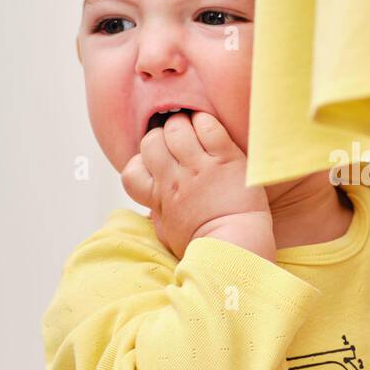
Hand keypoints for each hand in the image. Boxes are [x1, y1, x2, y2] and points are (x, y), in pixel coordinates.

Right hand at [120, 111, 273, 261]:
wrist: (238, 247)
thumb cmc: (205, 245)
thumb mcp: (169, 234)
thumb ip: (158, 213)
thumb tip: (151, 205)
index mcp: (158, 198)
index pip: (131, 170)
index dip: (142, 163)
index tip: (158, 166)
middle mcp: (174, 179)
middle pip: (152, 141)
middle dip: (162, 136)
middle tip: (178, 143)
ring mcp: (199, 168)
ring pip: (177, 128)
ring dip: (184, 124)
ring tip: (195, 131)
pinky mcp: (226, 159)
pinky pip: (208, 127)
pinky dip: (206, 122)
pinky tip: (211, 130)